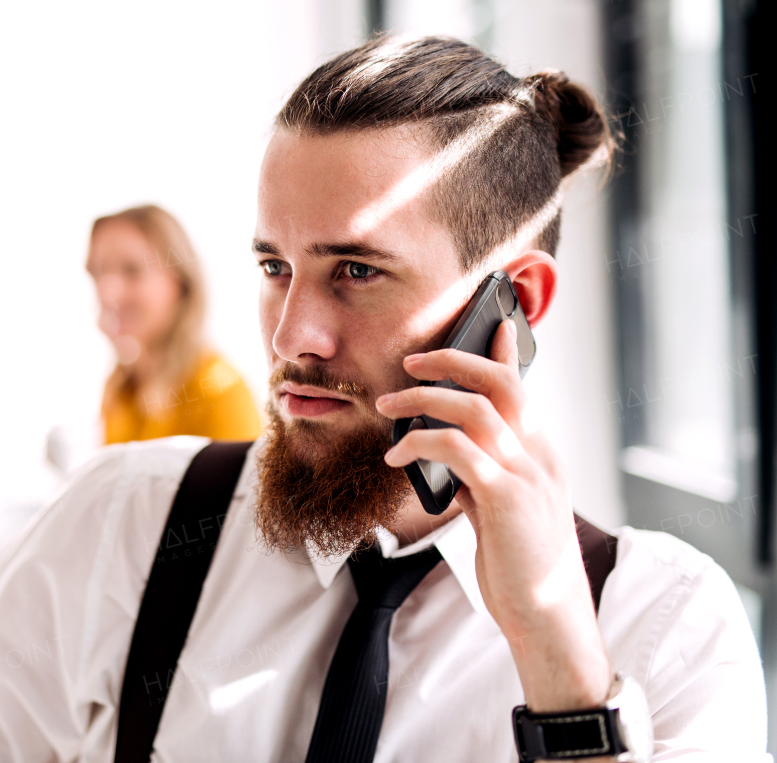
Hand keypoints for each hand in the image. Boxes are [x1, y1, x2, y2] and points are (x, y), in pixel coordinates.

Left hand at [375, 321, 610, 712]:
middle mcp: (538, 454)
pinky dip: (422, 442)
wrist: (544, 612)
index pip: (523, 389)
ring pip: (476, 408)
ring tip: (389, 407)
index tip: (495, 321)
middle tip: (412, 361)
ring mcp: (525, 473)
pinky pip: (459, 450)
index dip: (506, 352)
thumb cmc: (518, 561)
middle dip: (454, 361)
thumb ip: (481, 475)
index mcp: (539, 453)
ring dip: (425, 399)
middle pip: (501, 383)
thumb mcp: (501, 507)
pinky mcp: (506, 497)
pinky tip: (397, 454)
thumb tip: (445, 457)